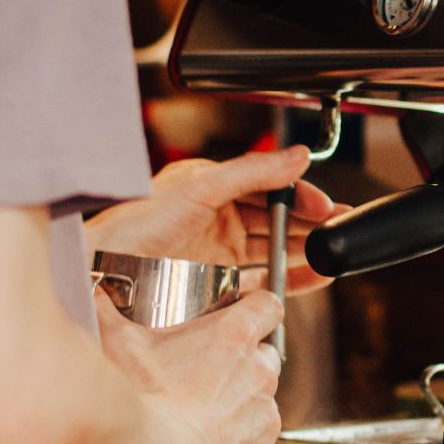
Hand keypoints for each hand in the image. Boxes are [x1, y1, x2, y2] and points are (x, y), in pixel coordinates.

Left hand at [85, 145, 347, 295]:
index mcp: (213, 188)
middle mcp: (218, 220)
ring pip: (274, 251)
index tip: (325, 205)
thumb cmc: (136, 225)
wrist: (104, 272)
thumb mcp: (200, 187)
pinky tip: (313, 277)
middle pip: (276, 220)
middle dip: (311, 223)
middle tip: (340, 229)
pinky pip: (263, 283)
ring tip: (333, 253)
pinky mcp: (218, 286)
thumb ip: (253, 172)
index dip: (300, 196)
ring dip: (306, 252)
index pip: (269, 188)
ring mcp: (219, 255)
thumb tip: (297, 156)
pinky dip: (291, 282)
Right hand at [95, 287, 284, 443]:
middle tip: (207, 374)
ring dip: (240, 406)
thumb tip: (96, 295)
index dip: (257, 308)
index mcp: (235, 336)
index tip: (245, 313)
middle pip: (264, 356)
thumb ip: (110, 311)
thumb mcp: (118, 342)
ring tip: (200, 417)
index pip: (267, 306)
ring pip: (261, 403)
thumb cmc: (139, 400)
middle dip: (244, 362)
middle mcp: (258, 373)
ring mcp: (264, 416)